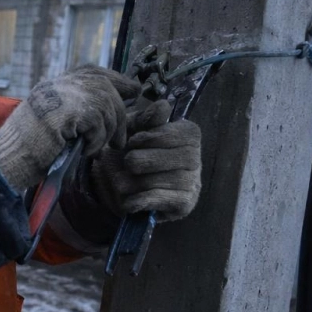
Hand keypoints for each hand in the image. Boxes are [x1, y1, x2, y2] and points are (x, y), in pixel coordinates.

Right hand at [0, 66, 140, 191]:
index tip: (133, 90)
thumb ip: (74, 110)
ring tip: (99, 149)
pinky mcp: (67, 111)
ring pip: (106, 105)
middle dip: (120, 111)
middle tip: (121, 138)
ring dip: (108, 132)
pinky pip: (99, 122)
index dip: (116, 79)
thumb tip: (112, 106)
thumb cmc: (28, 150)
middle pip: (105, 86)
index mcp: (53, 86)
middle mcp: (57, 85)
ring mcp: (61, 95)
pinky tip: (86, 151)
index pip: (92, 71)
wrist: (7, 160)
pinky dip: (97, 140)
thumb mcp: (53, 122)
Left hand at [90, 99, 201, 220]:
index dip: (154, 137)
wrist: (114, 186)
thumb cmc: (127, 152)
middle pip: (177, 157)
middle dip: (144, 160)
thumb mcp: (131, 130)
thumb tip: (163, 106)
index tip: (133, 141)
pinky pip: (164, 200)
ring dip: (137, 181)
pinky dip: (140, 200)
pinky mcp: (184, 205)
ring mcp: (193, 184)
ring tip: (122, 181)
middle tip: (128, 162)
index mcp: (188, 136)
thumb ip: (145, 118)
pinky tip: (128, 200)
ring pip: (170, 180)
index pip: (183, 134)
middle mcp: (197, 159)